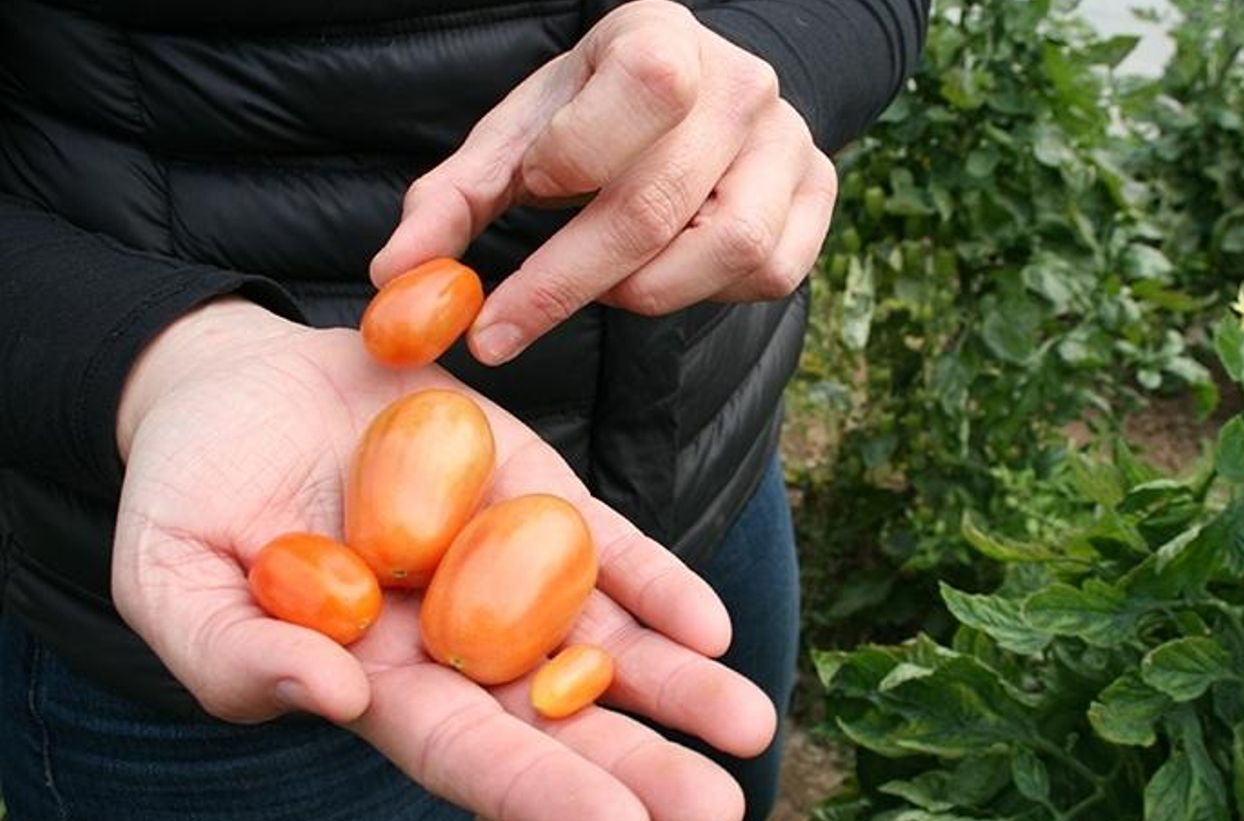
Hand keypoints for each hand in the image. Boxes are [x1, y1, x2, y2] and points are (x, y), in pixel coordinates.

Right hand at [112, 299, 776, 820]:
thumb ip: (237, 652)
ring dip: (678, 685)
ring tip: (752, 727)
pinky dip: (657, 584)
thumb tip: (332, 694)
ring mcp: (505, 566)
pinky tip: (708, 626)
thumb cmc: (188, 495)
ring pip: (604, 640)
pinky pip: (606, 546)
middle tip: (718, 811)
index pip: (467, 754)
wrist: (236, 386)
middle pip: (559, 716)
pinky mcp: (535, 494)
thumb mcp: (175, 579)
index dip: (540, 794)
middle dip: (640, 764)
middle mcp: (458, 641)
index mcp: (378, 682)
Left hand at [369, 0, 837, 364]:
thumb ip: (454, 202)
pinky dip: (708, 294)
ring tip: (603, 282)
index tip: (525, 195)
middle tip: (500, 331)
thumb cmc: (589, 121)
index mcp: (664, 36)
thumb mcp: (518, 139)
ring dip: (645, 289)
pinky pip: (772, 273)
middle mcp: (743, 83)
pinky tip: (667, 273)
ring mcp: (792, 141)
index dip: (575, 158)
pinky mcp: (821, 193)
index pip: (644, 89)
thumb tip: (394, 280)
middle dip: (566, 282)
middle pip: (660, 202)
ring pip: (728, 248)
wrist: (687, 104)